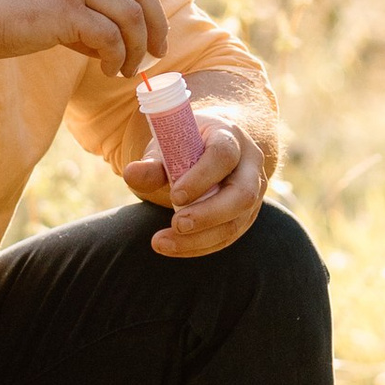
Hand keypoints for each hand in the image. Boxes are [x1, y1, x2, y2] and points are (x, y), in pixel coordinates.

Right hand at [0, 0, 168, 77]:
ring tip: (126, 71)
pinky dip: (116, 56)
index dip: (146, 7)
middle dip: (155, 25)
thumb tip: (108, 41)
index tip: (151, 34)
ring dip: (136, 48)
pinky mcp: (65, 10)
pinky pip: (110, 36)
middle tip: (158, 54)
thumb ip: (75, 5)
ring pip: (129, 16)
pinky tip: (107, 70)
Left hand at [122, 115, 267, 257]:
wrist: (215, 146)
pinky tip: (175, 247)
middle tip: (176, 225)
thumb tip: (131, 174)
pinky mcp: (246, 215)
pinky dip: (200, 246)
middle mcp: (249, 165)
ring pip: (236, 222)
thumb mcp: (170, 145)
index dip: (202, 177)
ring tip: (163, 242)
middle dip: (208, 214)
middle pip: (242, 194)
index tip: (175, 195)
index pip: (223, 155)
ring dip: (200, 238)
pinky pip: (228, 236)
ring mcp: (253, 192)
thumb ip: (152, 163)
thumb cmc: (188, 144)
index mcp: (230, 137)